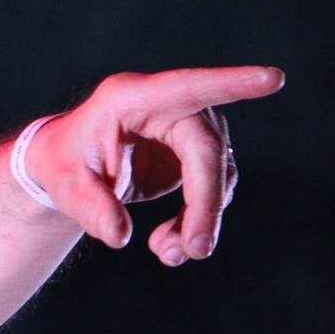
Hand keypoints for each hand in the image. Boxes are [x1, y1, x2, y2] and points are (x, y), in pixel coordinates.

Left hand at [26, 66, 283, 265]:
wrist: (65, 166)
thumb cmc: (62, 164)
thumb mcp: (64, 186)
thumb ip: (89, 208)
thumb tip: (119, 236)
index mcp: (130, 98)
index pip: (187, 88)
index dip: (231, 84)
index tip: (272, 79)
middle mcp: (165, 106)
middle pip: (207, 150)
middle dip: (205, 203)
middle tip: (194, 250)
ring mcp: (184, 127)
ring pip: (217, 173)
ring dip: (201, 218)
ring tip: (168, 254)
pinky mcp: (192, 153)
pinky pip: (211, 188)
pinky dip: (197, 220)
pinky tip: (169, 244)